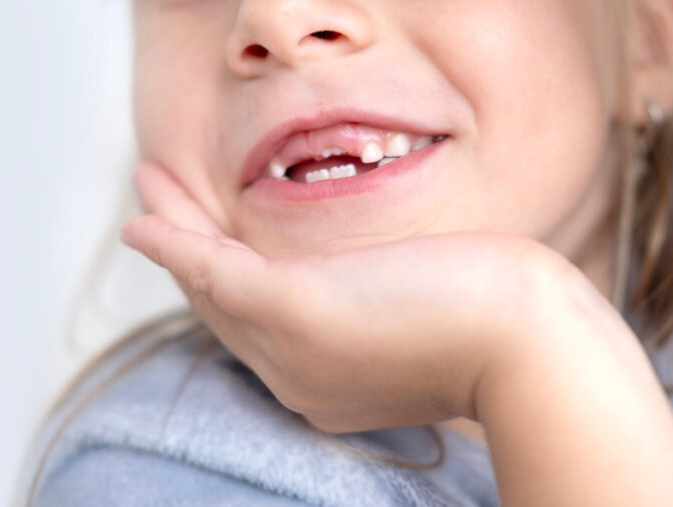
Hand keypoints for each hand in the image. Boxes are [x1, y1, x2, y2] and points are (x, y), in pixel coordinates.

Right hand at [122, 163, 581, 432]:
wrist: (530, 345)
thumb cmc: (496, 319)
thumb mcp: (421, 309)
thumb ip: (377, 302)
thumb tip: (377, 281)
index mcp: (326, 382)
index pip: (260, 328)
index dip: (222, 279)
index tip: (206, 239)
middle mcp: (296, 378)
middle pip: (222, 308)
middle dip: (183, 253)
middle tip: (152, 212)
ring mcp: (290, 352)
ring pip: (211, 285)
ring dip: (171, 231)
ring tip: (146, 185)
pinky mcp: (294, 312)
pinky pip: (214, 273)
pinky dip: (173, 243)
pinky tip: (141, 221)